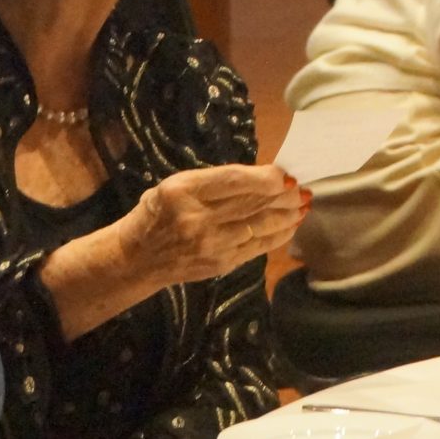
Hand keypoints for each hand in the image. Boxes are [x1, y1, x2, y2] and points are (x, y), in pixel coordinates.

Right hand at [116, 164, 305, 286]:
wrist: (136, 258)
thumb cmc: (156, 213)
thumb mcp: (176, 185)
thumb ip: (214, 182)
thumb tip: (261, 178)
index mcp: (183, 191)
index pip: (233, 182)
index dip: (264, 178)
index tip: (285, 173)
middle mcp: (198, 219)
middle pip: (251, 204)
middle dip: (283, 196)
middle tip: (303, 187)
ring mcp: (211, 245)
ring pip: (260, 227)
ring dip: (287, 215)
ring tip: (304, 204)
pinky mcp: (221, 265)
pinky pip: (257, 248)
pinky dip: (277, 236)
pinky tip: (291, 225)